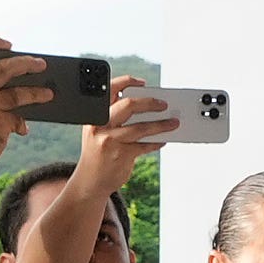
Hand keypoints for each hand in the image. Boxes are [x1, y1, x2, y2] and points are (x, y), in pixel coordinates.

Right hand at [0, 36, 53, 182]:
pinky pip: (19, 116)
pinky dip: (22, 122)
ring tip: (50, 93)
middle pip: (5, 66)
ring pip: (19, 92)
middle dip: (27, 63)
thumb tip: (8, 82)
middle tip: (42, 64)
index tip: (9, 44)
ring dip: (38, 92)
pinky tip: (22, 128)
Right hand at [74, 76, 174, 192]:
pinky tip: (163, 140)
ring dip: (161, 124)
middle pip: (128, 105)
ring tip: (173, 123)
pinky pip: (144, 145)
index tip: (142, 83)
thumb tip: (144, 107)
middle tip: (164, 104)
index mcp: (95, 115)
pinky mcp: (121, 155)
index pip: (109, 91)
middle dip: (149, 102)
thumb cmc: (98, 153)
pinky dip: (156, 143)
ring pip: (141, 127)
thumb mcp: (98, 131)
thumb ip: (114, 118)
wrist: (90, 180)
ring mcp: (110, 140)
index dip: (126, 82)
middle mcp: (100, 125)